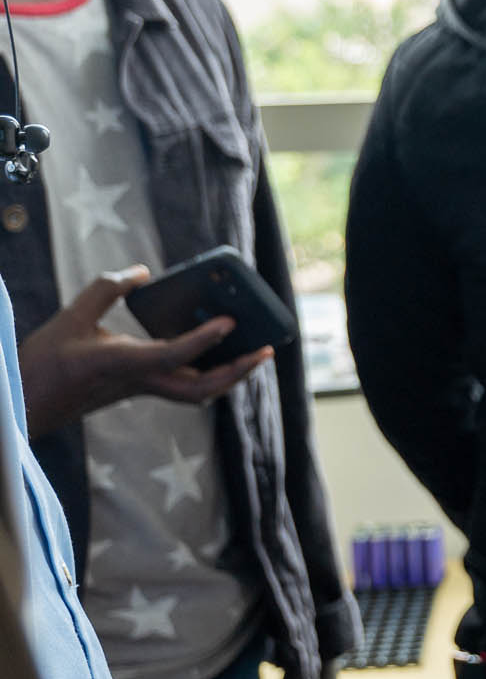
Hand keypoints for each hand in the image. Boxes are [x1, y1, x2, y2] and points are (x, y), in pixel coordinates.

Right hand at [16, 266, 271, 434]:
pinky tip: (221, 351)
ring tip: (254, 351)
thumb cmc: (44, 363)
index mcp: (120, 364)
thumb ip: (106, 290)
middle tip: (266, 350)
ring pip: (197, 392)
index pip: (171, 355)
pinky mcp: (141, 390)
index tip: (229, 322)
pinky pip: (186, 385)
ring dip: (229, 375)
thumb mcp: (70, 317)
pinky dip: (209, 370)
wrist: (26, 407)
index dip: (203, 339)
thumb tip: (144, 272)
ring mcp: (142, 390)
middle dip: (237, 371)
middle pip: (201, 389)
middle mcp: (139, 381)